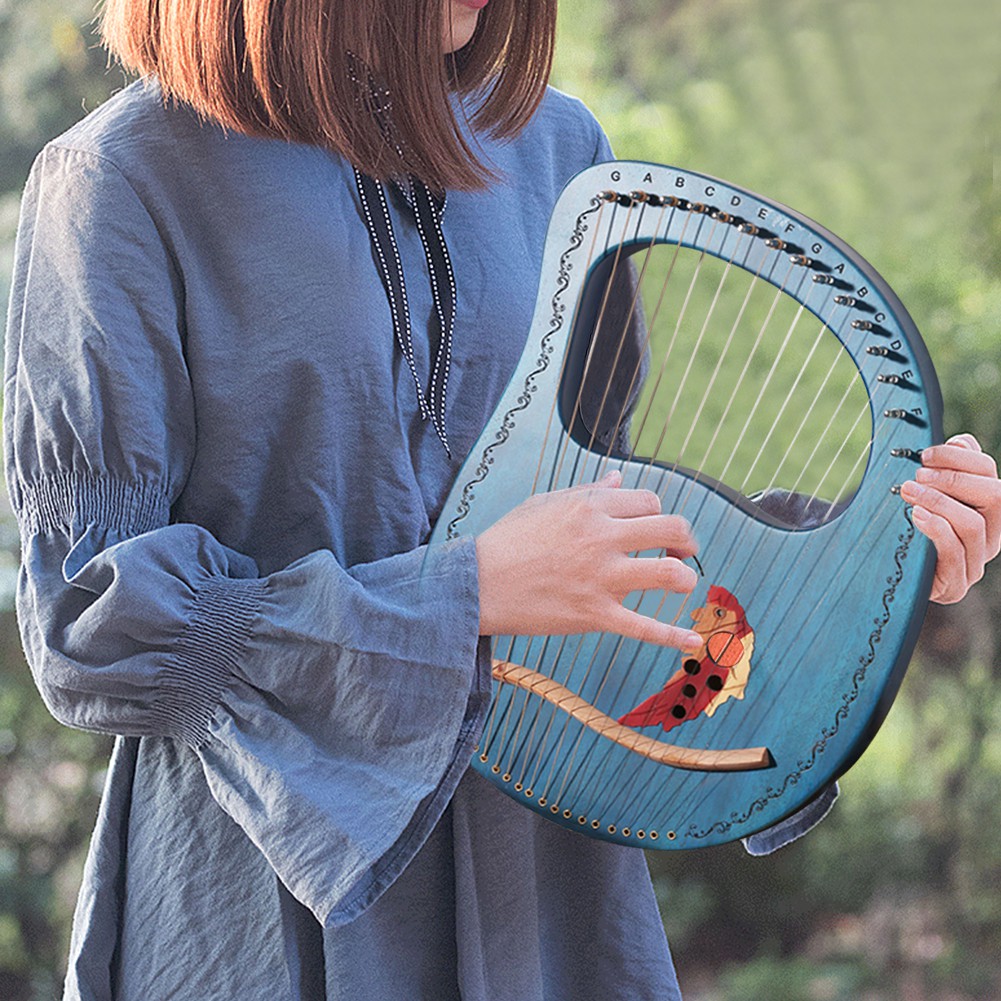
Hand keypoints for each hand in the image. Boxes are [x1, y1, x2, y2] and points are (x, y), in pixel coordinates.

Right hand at [476, 470, 702, 649]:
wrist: (476, 584)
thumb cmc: (507, 541)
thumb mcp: (543, 503)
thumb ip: (587, 491)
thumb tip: (619, 478)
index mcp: (589, 507)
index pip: (649, 502)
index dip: (657, 515)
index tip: (651, 530)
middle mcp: (601, 538)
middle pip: (671, 529)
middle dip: (685, 540)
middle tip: (683, 551)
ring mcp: (601, 579)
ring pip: (668, 574)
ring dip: (684, 578)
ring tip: (681, 583)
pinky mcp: (594, 615)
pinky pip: (644, 628)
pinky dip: (674, 635)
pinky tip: (694, 638)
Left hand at [900, 433, 1000, 603]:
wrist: (889, 577)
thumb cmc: (908, 530)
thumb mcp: (926, 498)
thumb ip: (946, 471)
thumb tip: (961, 440)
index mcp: (988, 509)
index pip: (989, 473)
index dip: (961, 457)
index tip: (926, 454)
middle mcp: (992, 535)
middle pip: (996, 496)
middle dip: (954, 479)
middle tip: (917, 475)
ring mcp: (976, 563)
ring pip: (975, 525)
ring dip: (939, 502)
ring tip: (909, 492)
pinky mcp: (956, 585)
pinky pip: (956, 554)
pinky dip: (936, 529)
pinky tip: (916, 516)